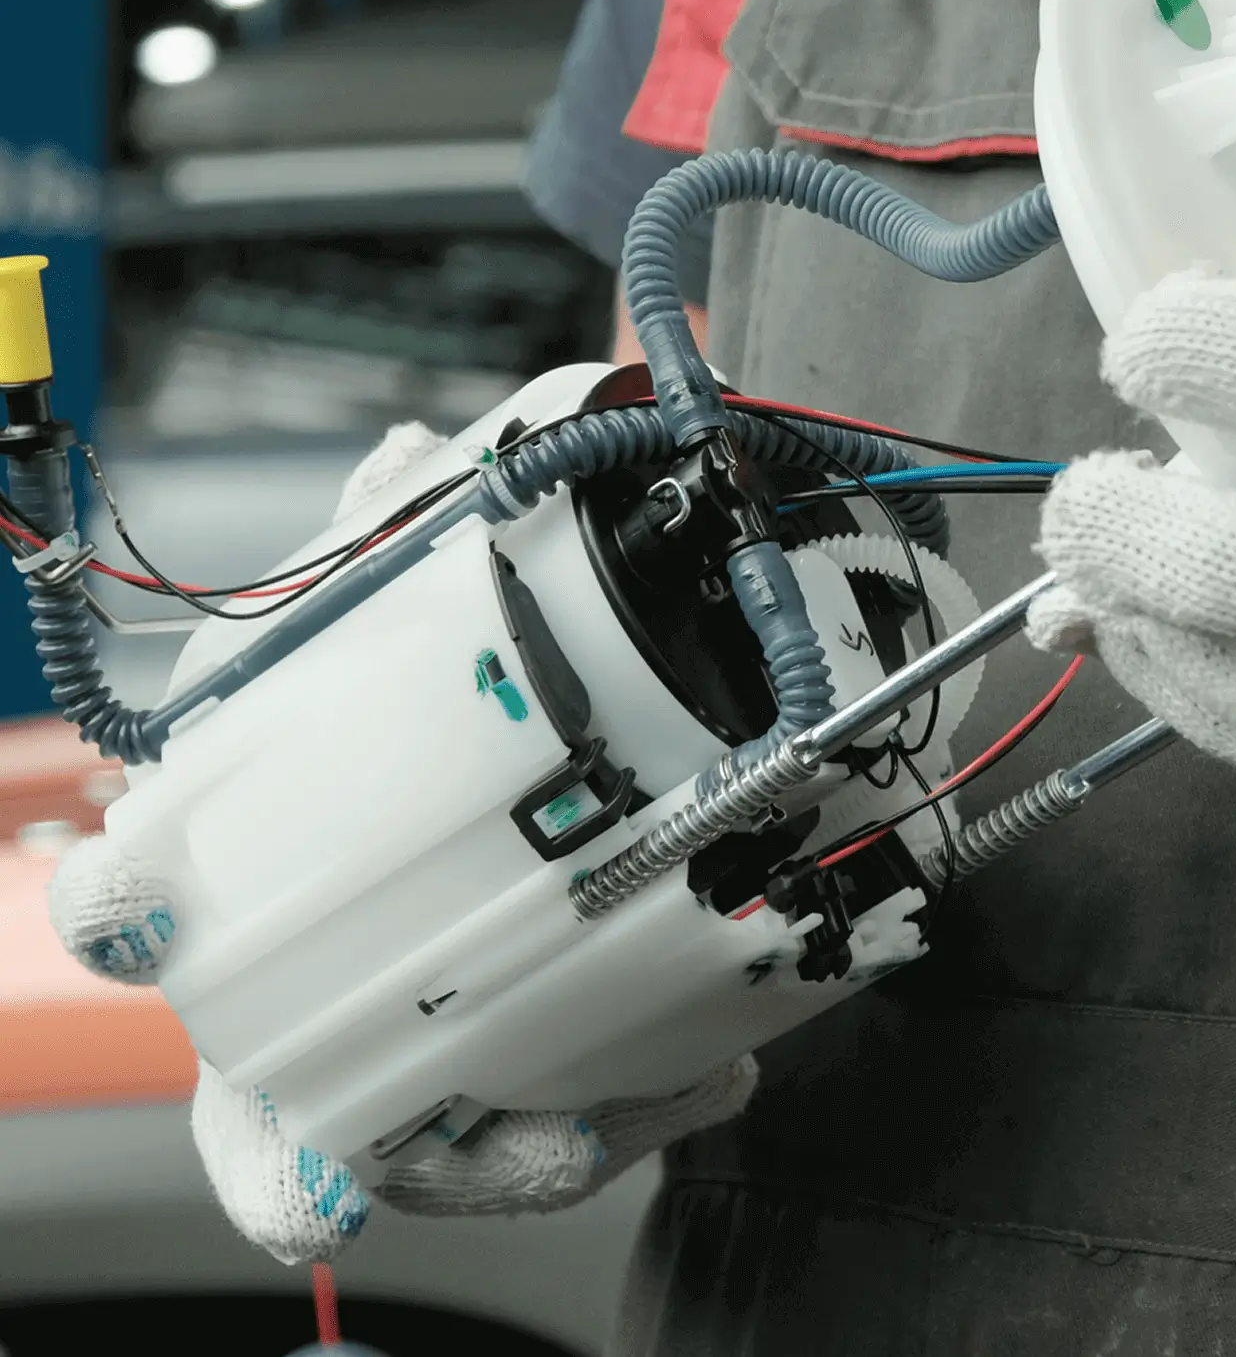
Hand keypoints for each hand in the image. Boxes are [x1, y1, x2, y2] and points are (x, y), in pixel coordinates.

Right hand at [48, 420, 755, 1263]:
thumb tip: (408, 457)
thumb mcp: (392, 627)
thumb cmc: (386, 751)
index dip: (117, 896)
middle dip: (269, 1161)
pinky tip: (712, 1071)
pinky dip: (623, 1111)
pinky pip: (540, 1137)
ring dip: (516, 1151)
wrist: (474, 826)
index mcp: (229, 887)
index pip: (132, 892)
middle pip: (242, 1112)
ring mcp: (379, 1075)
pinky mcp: (483, 1106)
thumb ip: (388, 545)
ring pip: (420, 1155)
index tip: (130, 897)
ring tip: (620, 1118)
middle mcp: (281, 1008)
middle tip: (309, 1183)